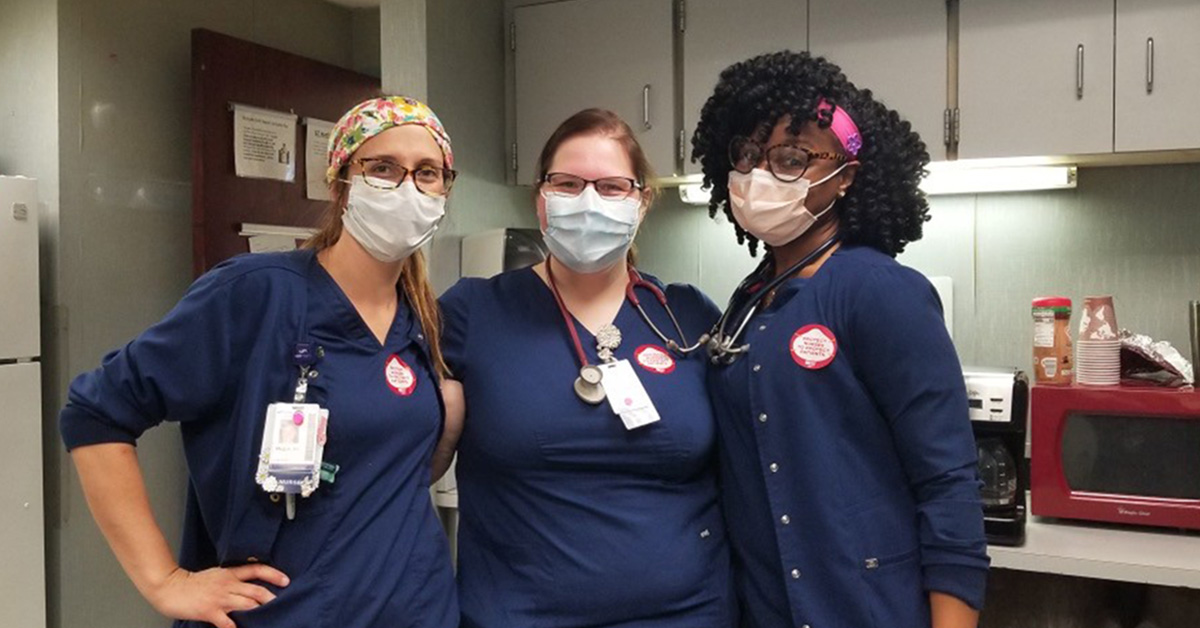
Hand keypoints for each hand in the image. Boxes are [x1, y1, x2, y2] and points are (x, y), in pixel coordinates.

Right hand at [147, 564, 289, 627]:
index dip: (273, 574)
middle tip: (282, 604)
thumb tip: (250, 582)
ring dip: (259, 612)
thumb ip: (233, 577)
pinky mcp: (210, 612)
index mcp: (230, 574)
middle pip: (256, 590)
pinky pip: (228, 623)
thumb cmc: (193, 582)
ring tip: (269, 619)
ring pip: (247, 605)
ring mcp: (219, 599)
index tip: (286, 580)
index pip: (256, 570)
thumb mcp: (216, 574)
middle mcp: (228, 585)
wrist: (171, 587)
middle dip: (271, 598)